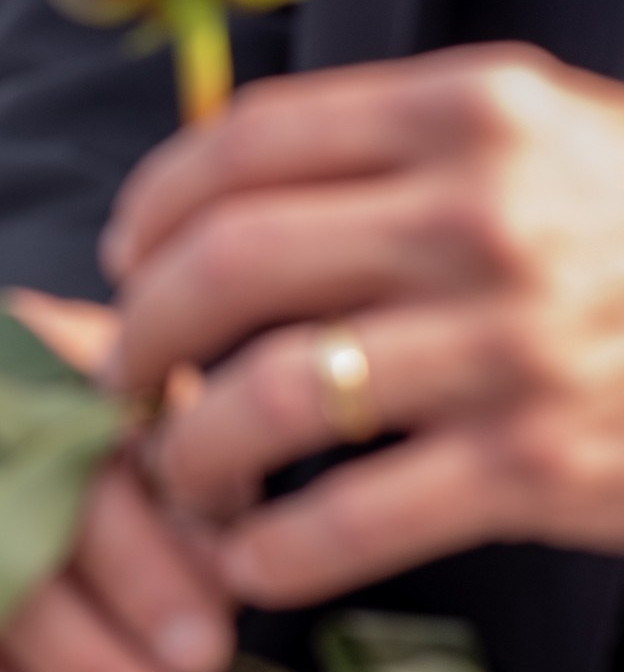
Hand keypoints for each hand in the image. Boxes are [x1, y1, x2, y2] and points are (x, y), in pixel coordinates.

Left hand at [105, 44, 623, 606]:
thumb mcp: (548, 142)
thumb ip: (396, 152)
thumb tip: (207, 202)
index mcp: (472, 111)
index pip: (242, 142)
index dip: (149, 213)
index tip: (123, 267)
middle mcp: (483, 214)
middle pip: (223, 267)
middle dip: (141, 338)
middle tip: (130, 388)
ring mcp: (512, 340)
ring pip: (264, 397)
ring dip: (188, 456)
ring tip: (186, 483)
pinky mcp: (540, 462)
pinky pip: (344, 520)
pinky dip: (269, 551)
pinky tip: (253, 559)